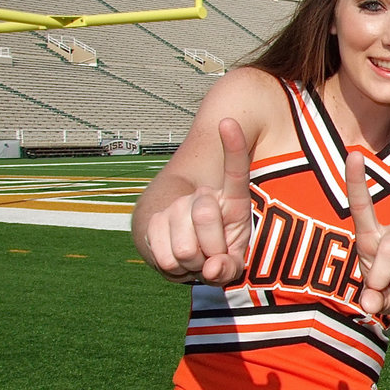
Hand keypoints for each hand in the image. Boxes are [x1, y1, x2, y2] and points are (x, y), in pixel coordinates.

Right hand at [144, 117, 251, 284]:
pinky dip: (173, 268)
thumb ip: (231, 268)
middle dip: (212, 250)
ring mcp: (176, 206)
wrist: (189, 254)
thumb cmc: (220, 254)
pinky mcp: (153, 220)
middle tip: (213, 256)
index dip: (233, 146)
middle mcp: (203, 197)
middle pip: (205, 214)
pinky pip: (164, 255)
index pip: (236, 170)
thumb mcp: (235, 262)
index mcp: (232, 200)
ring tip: (197, 259)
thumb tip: (211, 268)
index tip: (227, 121)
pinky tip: (179, 262)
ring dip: (192, 264)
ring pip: (184, 243)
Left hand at [346, 150, 389, 314]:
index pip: (361, 206)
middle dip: (384, 281)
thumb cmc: (388, 285)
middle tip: (387, 287)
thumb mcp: (375, 291)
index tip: (354, 154)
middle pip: (389, 249)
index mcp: (371, 238)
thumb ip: (371, 299)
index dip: (356, 182)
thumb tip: (370, 304)